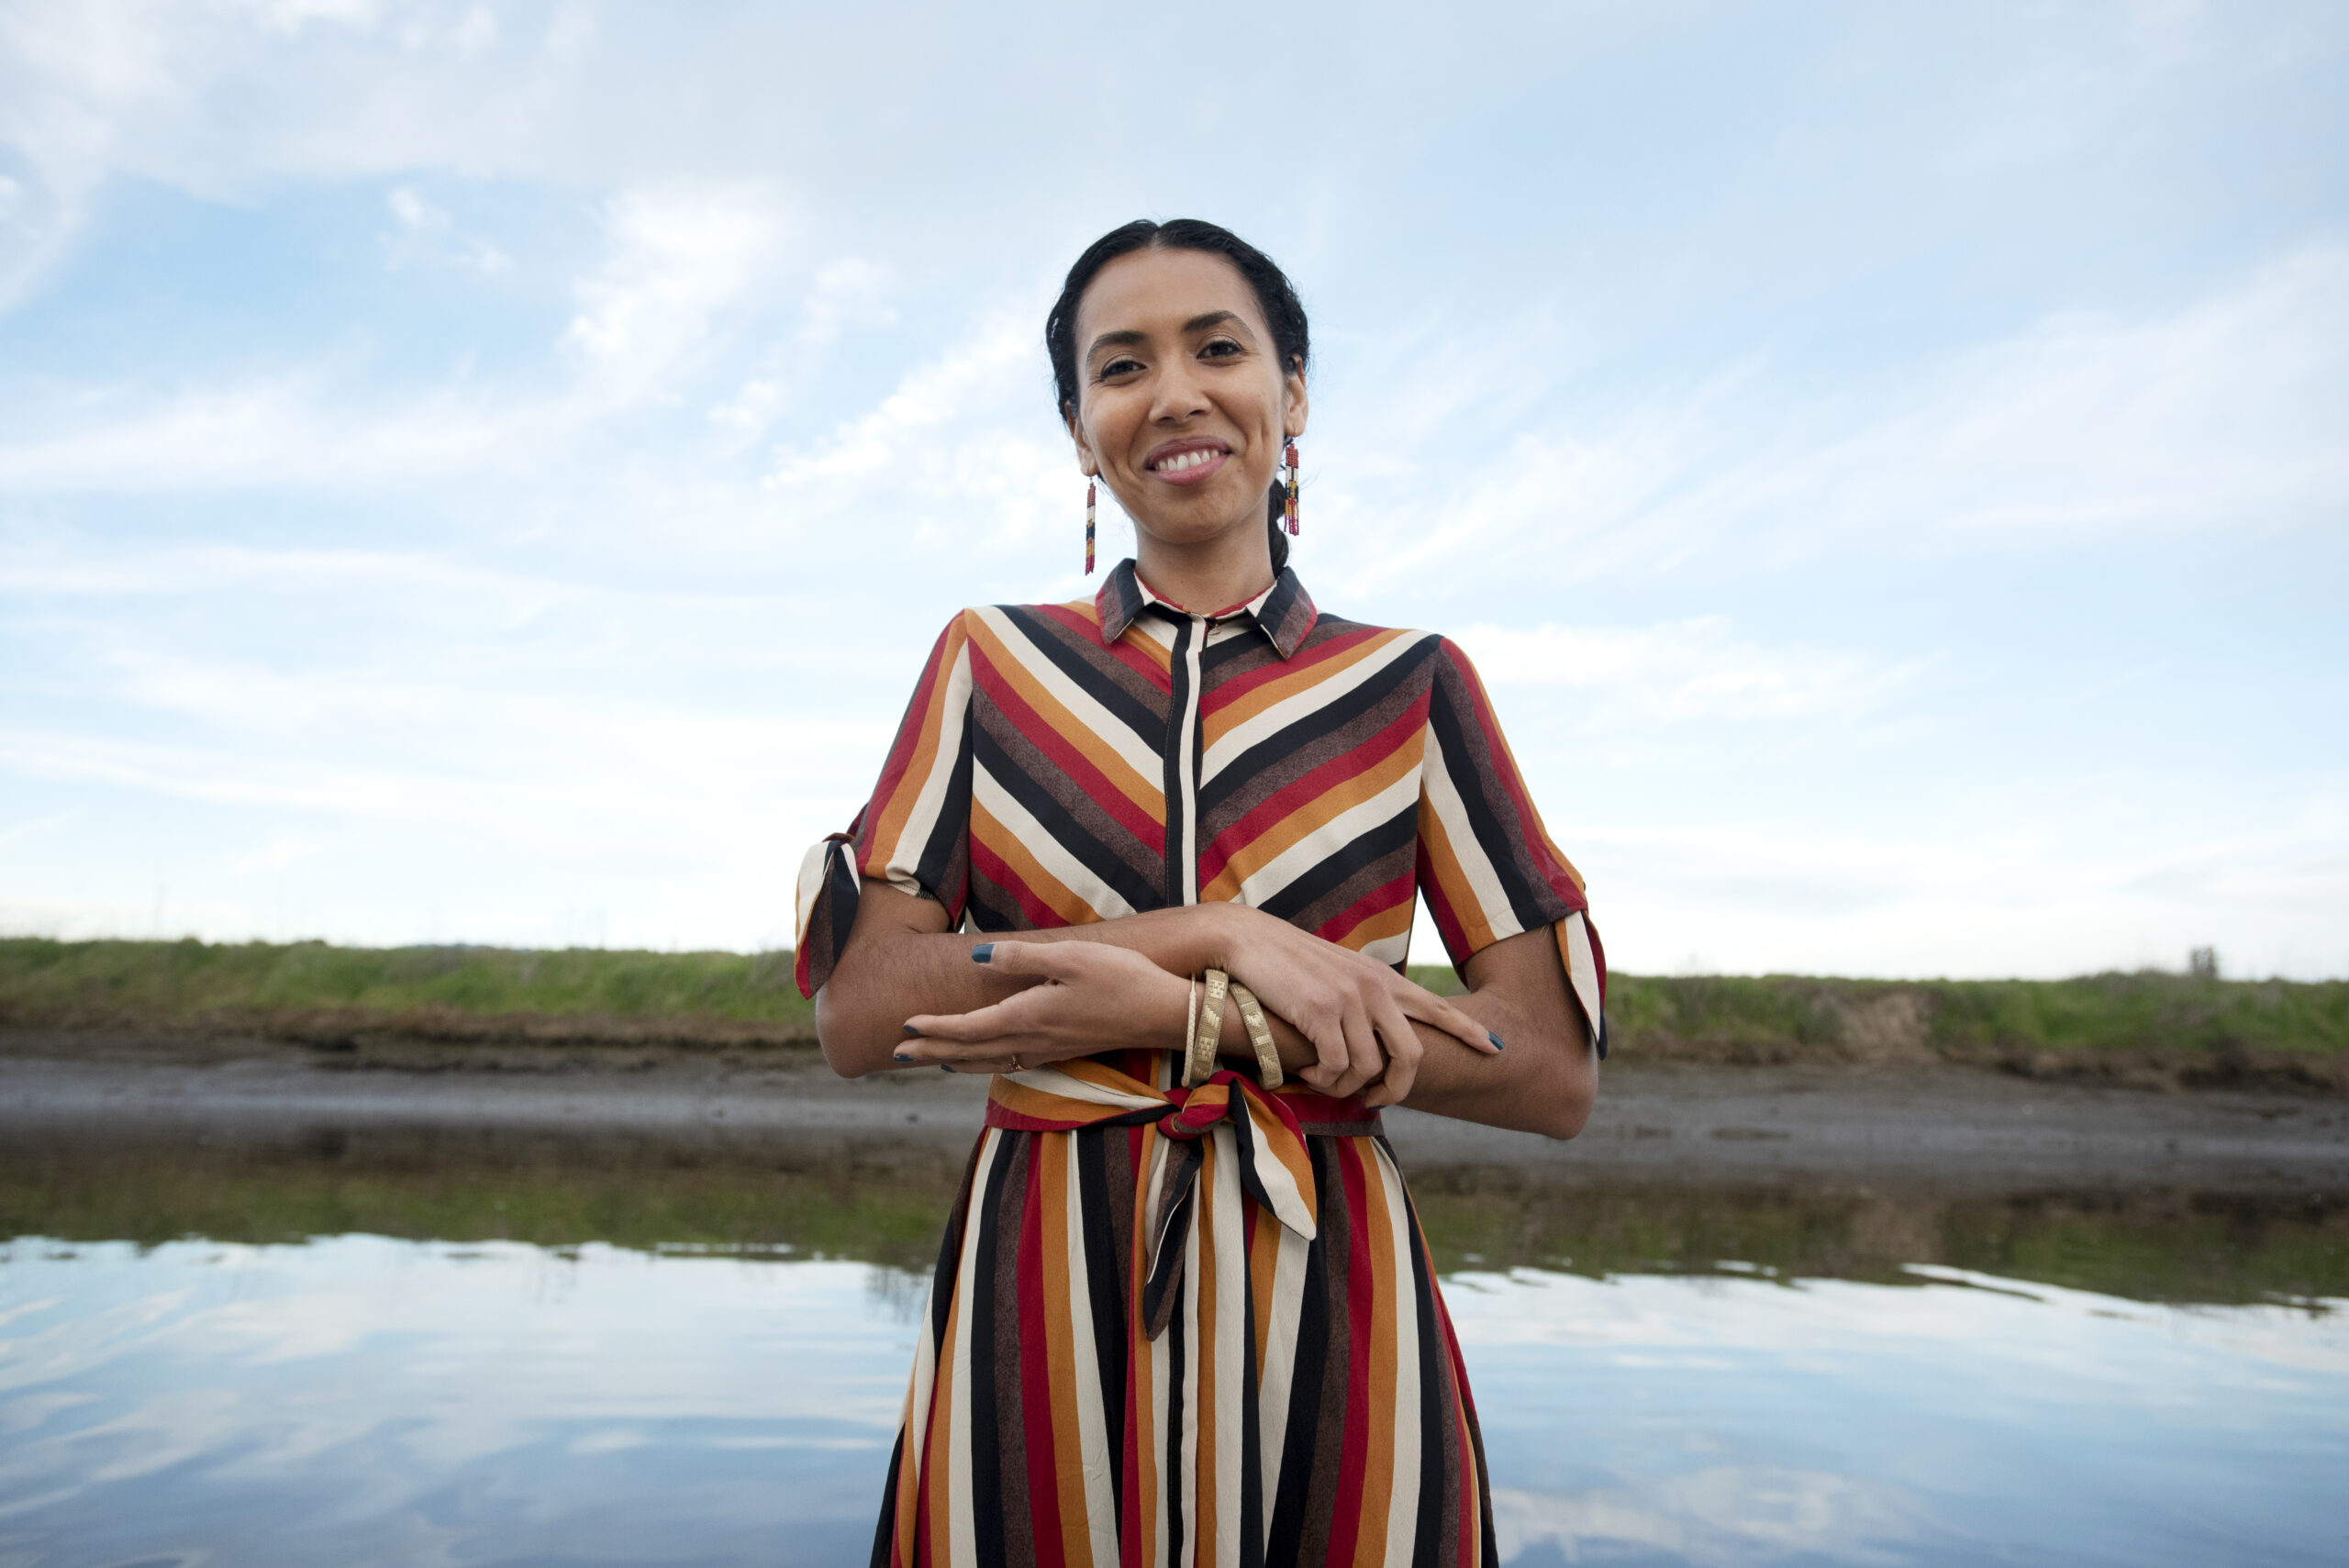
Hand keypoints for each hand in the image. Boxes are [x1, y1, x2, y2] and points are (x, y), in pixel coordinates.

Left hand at [895, 941, 1184, 1073]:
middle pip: (970, 1052)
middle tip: (897, 1051)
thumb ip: (1020, 958)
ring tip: (929, 1059)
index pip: (968, 1029)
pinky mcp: (1064, 1050)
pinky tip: (986, 1059)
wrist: (1162, 1013)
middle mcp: (1033, 1040)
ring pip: (989, 1062)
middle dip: (932, 1051)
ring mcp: (1049, 1050)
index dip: (934, 1028)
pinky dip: (985, 1064)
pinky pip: (1011, 1063)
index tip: (905, 1024)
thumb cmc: (1120, 978)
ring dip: (955, 1061)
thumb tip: (978, 957)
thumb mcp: (1069, 957)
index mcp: (1027, 1017)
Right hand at [1219, 908, 1494, 1106]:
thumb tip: (1377, 1036)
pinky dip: (1324, 1080)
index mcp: (1383, 979)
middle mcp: (1375, 988)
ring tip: (1324, 1081)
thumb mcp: (1340, 974)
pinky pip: (1337, 1068)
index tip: (1495, 1049)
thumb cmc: (1289, 962)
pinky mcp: (1321, 1012)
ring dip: (1346, 1087)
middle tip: (1377, 1100)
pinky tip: (1307, 1072)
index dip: (1470, 1030)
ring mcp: (1350, 999)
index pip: (1439, 1006)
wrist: (1248, 939)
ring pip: (1369, 1069)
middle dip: (1399, 1089)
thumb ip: (1366, 998)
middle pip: (1412, 1055)